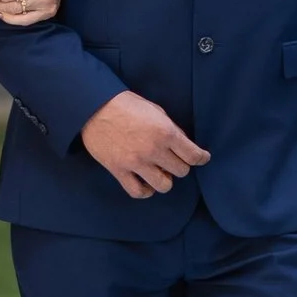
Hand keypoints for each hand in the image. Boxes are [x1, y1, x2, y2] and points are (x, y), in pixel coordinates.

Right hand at [81, 91, 211, 200]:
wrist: (94, 107)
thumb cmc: (126, 104)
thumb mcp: (156, 110)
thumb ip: (171, 129)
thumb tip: (182, 145)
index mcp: (165, 132)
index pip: (193, 155)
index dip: (201, 158)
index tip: (202, 158)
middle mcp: (153, 150)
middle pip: (181, 171)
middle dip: (180, 165)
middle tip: (173, 159)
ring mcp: (136, 163)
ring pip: (164, 185)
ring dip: (165, 179)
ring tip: (159, 171)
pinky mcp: (119, 170)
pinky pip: (139, 192)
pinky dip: (146, 190)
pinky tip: (146, 182)